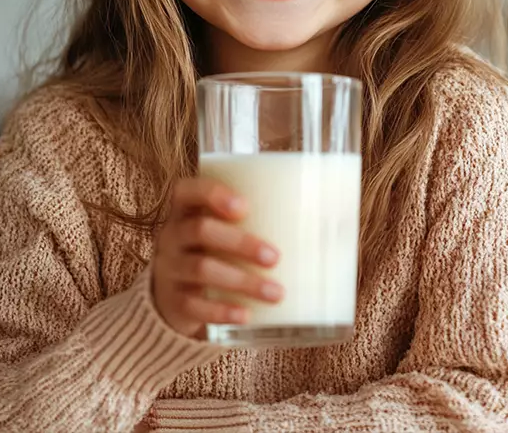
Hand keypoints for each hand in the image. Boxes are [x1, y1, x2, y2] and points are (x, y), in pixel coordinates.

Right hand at [152, 176, 283, 339]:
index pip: (187, 190)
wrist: (171, 294)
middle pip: (200, 230)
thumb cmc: (215, 250)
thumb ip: (261, 219)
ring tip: (276, 293)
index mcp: (185, 210)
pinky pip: (194, 306)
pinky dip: (222, 311)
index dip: (212, 194)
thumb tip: (337, 221)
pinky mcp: (173, 303)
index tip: (245, 207)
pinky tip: (247, 316)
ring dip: (242, 282)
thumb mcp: (224, 230)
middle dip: (240, 242)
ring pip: (201, 269)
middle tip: (275, 257)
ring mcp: (170, 269)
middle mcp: (172, 235)